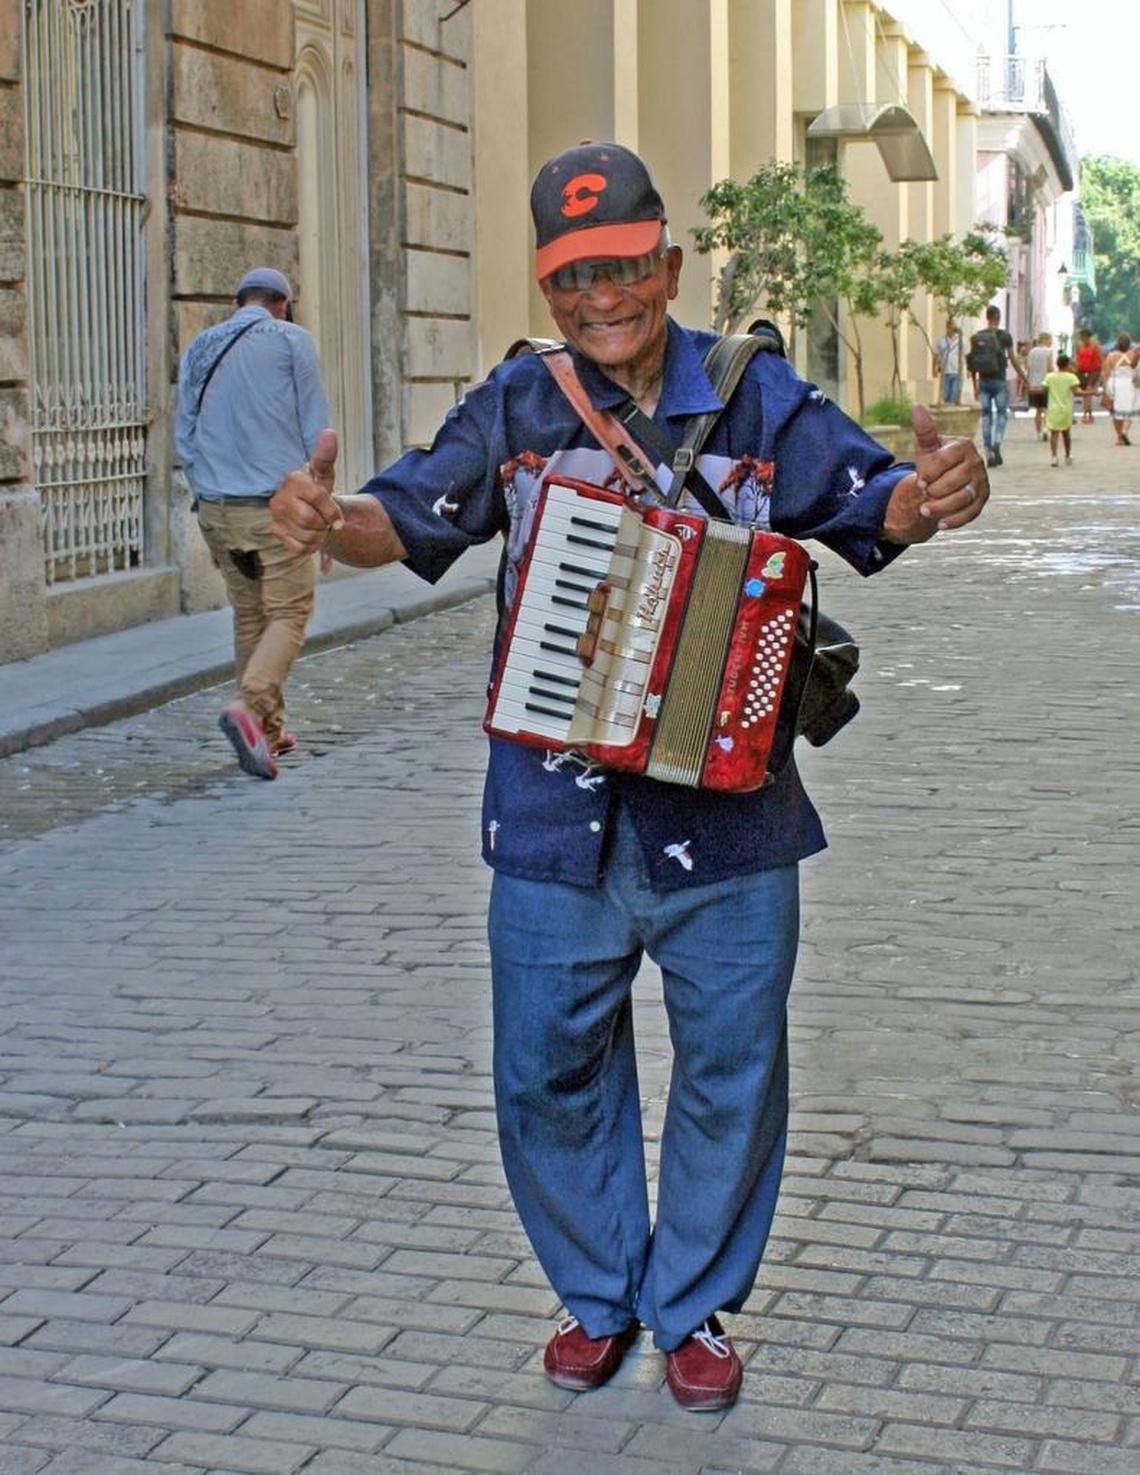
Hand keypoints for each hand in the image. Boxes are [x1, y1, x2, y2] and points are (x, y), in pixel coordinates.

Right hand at [271, 428, 341, 553]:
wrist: (307, 508)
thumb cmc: (317, 490)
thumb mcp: (324, 475)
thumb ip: (326, 457)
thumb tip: (329, 432)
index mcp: (293, 480)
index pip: (318, 498)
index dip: (332, 511)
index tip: (338, 518)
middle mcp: (278, 498)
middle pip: (310, 520)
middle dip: (323, 524)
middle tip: (323, 520)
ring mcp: (275, 516)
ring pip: (306, 536)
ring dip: (318, 536)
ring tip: (316, 526)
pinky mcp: (276, 532)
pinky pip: (299, 548)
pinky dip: (310, 546)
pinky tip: (309, 535)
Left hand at [882, 405, 988, 542]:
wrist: (942, 482)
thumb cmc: (934, 462)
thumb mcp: (927, 448)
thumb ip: (924, 431)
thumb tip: (916, 408)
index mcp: (964, 446)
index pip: (945, 461)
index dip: (929, 473)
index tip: (919, 479)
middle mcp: (977, 463)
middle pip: (954, 481)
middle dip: (934, 490)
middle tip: (923, 494)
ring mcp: (981, 483)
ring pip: (962, 498)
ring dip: (941, 507)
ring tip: (924, 510)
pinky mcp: (982, 501)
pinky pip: (971, 513)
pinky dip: (955, 521)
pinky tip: (940, 525)